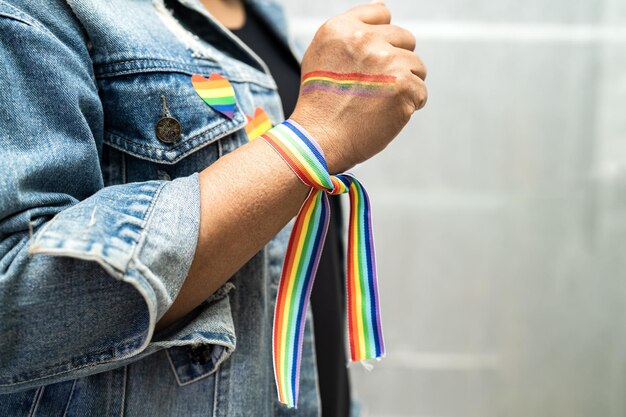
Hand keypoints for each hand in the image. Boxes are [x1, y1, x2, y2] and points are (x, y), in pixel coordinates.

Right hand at [290, 2, 427, 173]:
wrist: (318, 140)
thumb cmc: (319, 104)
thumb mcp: (320, 55)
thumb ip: (350, 32)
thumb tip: (384, 9)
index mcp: (341, 28)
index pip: (382, 13)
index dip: (382, 38)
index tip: (373, 59)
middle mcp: (364, 39)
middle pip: (405, 39)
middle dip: (396, 62)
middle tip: (375, 88)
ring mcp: (386, 61)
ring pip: (417, 66)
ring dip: (404, 85)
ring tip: (378, 104)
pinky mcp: (403, 86)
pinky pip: (421, 92)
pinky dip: (408, 107)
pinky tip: (385, 116)